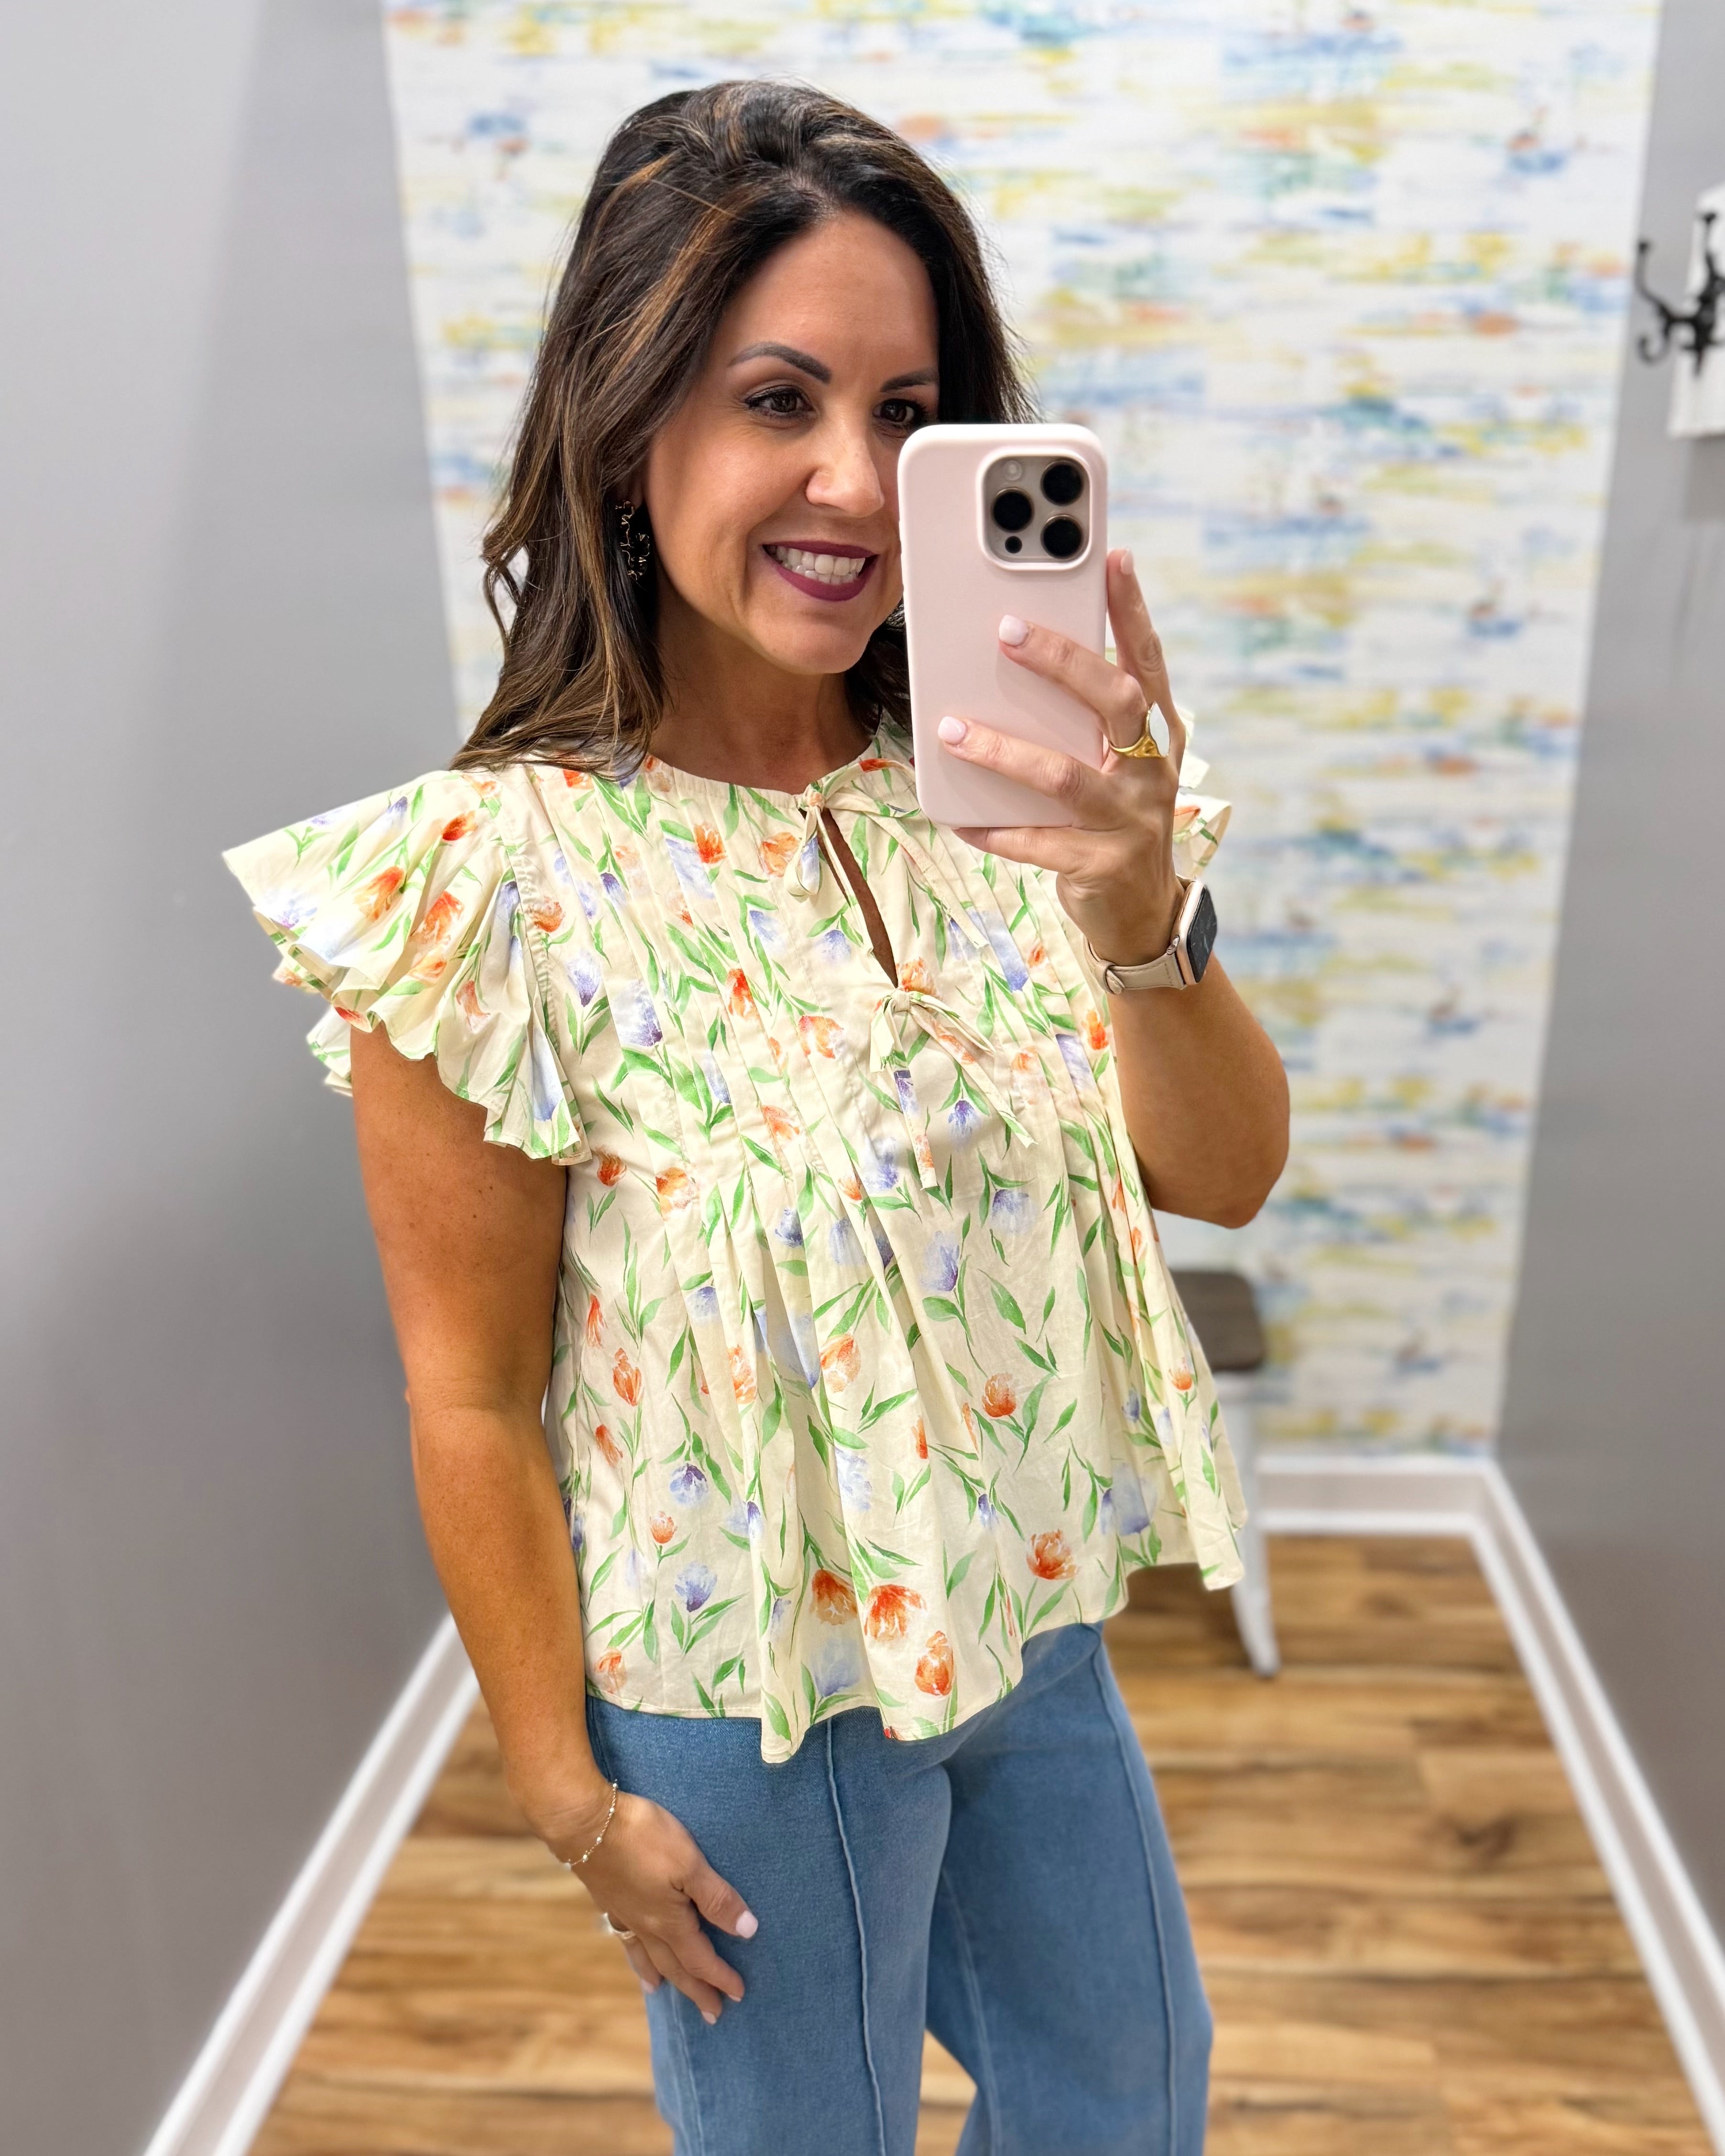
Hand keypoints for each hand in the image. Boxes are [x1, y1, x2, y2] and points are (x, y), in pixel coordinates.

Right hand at [544, 1785, 757, 2022]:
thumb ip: (716, 1898)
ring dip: (660, 1975)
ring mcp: (624, 1913)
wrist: (586, 1824)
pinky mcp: (608, 1897)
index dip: (720, 1977)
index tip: (739, 1994)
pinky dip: (632, 1951)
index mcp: (668, 1921)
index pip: (700, 1958)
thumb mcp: (690, 1863)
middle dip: (695, 1989)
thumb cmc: (643, 1838)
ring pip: (646, 1955)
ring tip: (660, 1992)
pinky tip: (630, 1944)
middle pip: (675, 1966)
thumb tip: (747, 1931)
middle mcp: (646, 1925)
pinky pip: (625, 1936)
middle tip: (711, 2014)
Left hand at [938, 549, 1187, 965]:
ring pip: (1064, 775)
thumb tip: (1013, 667)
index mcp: (1155, 737)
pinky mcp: (1100, 865)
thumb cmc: (1113, 824)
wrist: (1140, 915)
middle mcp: (1150, 771)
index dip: (1133, 611)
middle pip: (1115, 701)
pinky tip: (957, 816)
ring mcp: (1130, 820)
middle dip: (1061, 661)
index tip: (1115, 559)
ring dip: (1003, 750)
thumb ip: (1082, 723)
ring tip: (951, 728)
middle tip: (1005, 629)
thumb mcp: (1111, 766)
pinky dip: (993, 828)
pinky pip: (1036, 842)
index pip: (1147, 662)